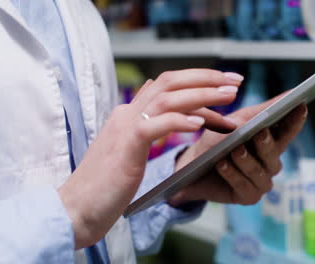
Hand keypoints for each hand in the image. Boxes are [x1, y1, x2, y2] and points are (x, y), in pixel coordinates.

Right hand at [58, 69, 243, 248]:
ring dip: (202, 93)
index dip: (199, 82)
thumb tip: (174, 114)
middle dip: (206, 77)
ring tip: (229, 95)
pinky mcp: (127, 144)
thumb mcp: (130, 151)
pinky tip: (200, 122)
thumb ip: (148, 129)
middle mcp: (127, 113)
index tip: (225, 86)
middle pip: (170, 81)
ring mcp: (125, 126)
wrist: (78, 207)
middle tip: (236, 80)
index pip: (168, 87)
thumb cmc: (108, 184)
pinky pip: (157, 124)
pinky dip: (181, 120)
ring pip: (168, 96)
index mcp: (130, 113)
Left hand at [170, 96, 306, 205]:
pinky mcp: (248, 197)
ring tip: (235, 150)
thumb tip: (285, 97)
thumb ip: (260, 111)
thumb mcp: (235, 121)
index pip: (288, 131)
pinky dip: (232, 174)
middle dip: (266, 143)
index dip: (295, 120)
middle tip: (260, 132)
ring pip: (259, 171)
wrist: (192, 166)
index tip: (301, 106)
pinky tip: (222, 165)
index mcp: (271, 142)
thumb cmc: (216, 141)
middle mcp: (270, 164)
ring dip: (246, 160)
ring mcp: (261, 182)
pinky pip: (244, 186)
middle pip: (274, 154)